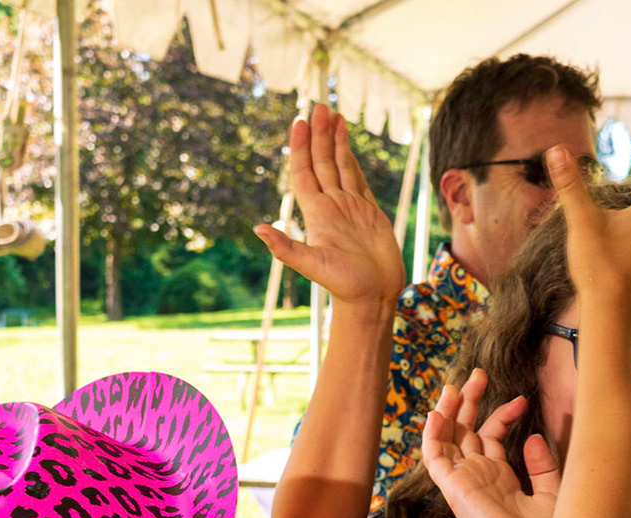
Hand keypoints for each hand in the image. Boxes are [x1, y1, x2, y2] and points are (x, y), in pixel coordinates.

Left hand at [253, 103, 404, 307]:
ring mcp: (350, 207)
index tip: (299, 122)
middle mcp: (331, 206)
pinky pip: (357, 178)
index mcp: (317, 213)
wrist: (373, 298)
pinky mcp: (368, 212)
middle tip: (318, 106)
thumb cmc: (344, 286)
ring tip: (332, 114)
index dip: (301, 148)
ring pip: (340, 165)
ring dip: (335, 140)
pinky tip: (347, 144)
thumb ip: (286, 248)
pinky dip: (352, 158)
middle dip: (319, 134)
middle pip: (322, 162)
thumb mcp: (313, 266)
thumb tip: (258, 230)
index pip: (305, 172)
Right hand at [421, 369, 560, 517]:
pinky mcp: (453, 487)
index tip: (521, 399)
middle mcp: (478, 478)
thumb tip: (532, 435)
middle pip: (465, 431)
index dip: (502, 415)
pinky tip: (437, 411)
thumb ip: (544, 466)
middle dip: (469, 401)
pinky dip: (433, 434)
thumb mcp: (553, 495)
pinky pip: (435, 456)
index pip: (491, 438)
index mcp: (499, 480)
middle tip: (477, 373)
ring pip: (447, 438)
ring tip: (456, 384)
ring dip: (448, 410)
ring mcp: (464, 481)